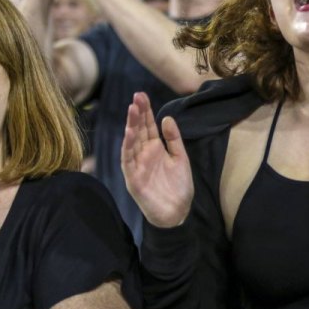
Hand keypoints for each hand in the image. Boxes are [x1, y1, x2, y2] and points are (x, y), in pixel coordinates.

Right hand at [121, 92, 194, 227]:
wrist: (177, 212)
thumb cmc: (178, 187)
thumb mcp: (180, 158)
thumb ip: (174, 139)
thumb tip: (166, 117)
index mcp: (154, 148)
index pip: (148, 126)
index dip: (145, 111)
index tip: (142, 95)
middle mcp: (143, 154)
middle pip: (138, 130)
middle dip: (137, 114)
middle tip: (136, 97)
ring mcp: (136, 166)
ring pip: (131, 142)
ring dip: (131, 126)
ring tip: (132, 110)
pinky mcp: (133, 178)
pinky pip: (128, 160)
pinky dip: (128, 146)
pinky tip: (130, 133)